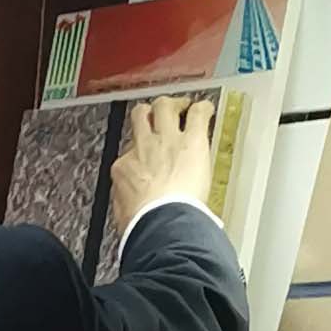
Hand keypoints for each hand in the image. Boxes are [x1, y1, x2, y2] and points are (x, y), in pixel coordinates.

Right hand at [109, 93, 215, 234]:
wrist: (160, 222)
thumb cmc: (143, 224)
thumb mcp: (124, 214)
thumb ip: (128, 202)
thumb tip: (131, 207)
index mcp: (125, 169)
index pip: (131, 151)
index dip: (141, 152)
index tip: (150, 158)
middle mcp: (144, 148)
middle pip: (141, 116)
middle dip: (150, 114)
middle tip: (161, 116)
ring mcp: (168, 140)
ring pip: (164, 106)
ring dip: (173, 105)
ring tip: (183, 107)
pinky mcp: (192, 140)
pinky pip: (197, 113)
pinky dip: (203, 109)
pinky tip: (207, 110)